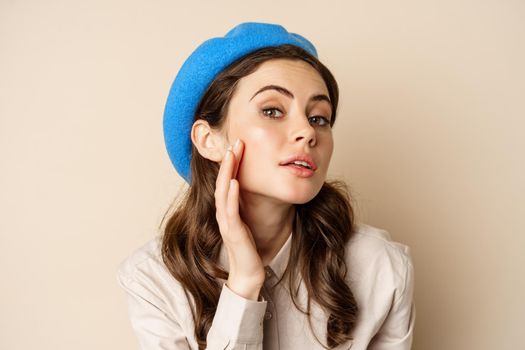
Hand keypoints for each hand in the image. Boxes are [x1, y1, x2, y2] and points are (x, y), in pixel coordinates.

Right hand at [214, 139, 264, 299]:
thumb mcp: (249, 222)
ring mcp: (226, 222)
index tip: (238, 144)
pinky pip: (230, 211)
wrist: (249, 273)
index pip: (227, 181)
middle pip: (223, 181)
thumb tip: (256, 188)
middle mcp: (224, 213)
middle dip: (229, 161)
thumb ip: (248, 207)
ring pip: (223, 192)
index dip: (231, 163)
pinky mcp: (233, 232)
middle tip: (235, 141)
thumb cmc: (249, 248)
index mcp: (228, 210)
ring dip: (227, 172)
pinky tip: (234, 182)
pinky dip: (231, 195)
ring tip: (232, 154)